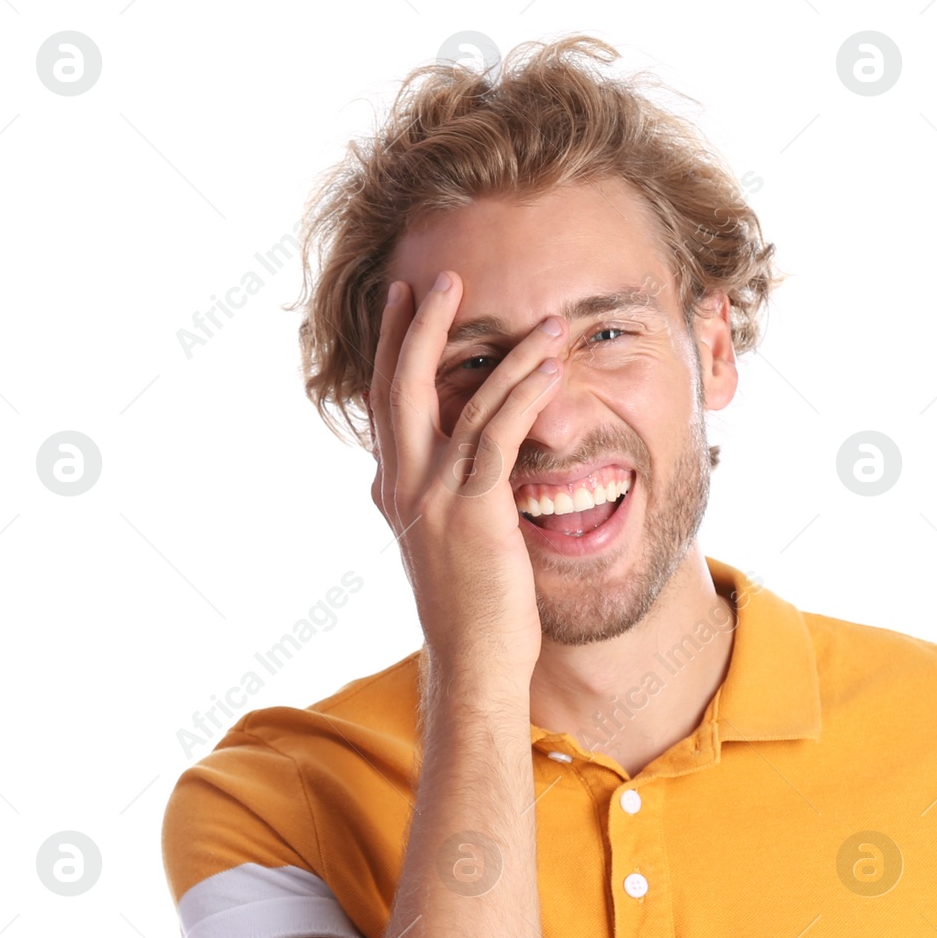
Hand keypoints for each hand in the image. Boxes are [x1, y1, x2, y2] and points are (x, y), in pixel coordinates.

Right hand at [365, 270, 563, 690]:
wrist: (474, 662)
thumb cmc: (473, 609)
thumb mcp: (447, 541)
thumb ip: (445, 496)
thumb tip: (464, 468)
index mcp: (395, 489)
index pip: (386, 400)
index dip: (392, 345)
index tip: (403, 298)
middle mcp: (403, 485)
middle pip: (401, 382)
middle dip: (419, 323)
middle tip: (442, 275)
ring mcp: (434, 496)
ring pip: (458, 399)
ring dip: (501, 351)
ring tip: (537, 317)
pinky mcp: (474, 511)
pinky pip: (498, 435)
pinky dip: (525, 393)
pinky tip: (551, 366)